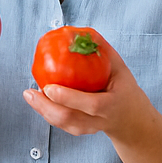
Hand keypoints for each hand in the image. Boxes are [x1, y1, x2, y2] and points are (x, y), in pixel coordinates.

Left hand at [23, 39, 152, 137]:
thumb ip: (104, 52)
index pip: (91, 104)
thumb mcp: (120, 70)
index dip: (68, 97)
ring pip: (62, 124)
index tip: (49, 87)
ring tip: (29, 95)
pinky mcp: (80, 131)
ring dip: (42, 110)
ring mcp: (89, 128)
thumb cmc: (124, 90)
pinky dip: (46, 112)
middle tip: (30, 92)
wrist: (132, 119)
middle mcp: (100, 120)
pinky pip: (60, 124)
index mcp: (112, 105)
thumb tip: (84, 32)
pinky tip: (36, 100)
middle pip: (70, 119)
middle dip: (46, 107)